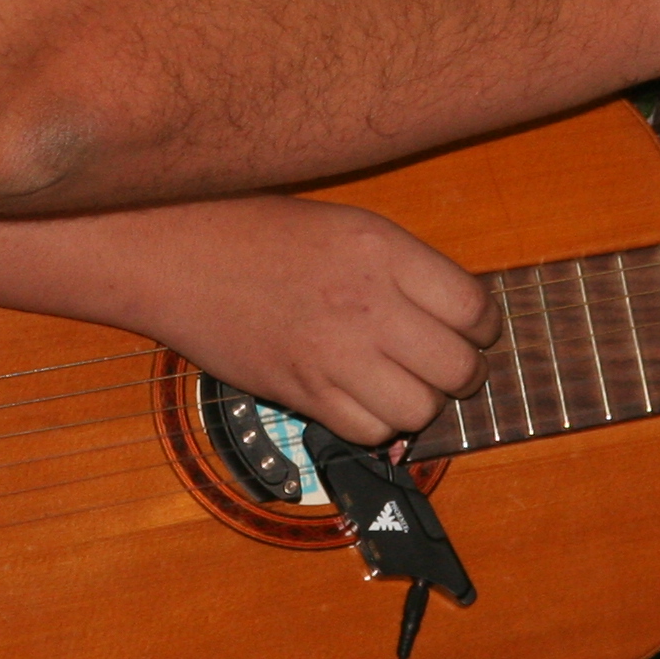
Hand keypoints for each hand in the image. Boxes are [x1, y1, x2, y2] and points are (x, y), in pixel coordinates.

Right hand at [104, 197, 499, 446]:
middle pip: (458, 368)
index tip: (471, 330)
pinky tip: (361, 397)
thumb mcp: (345, 226)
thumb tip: (456, 315)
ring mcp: (333, 352)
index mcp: (383, 250)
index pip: (474, 308)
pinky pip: (370, 432)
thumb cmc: (257, 231)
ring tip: (402, 384)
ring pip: (420, 409)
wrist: (176, 254)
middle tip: (445, 366)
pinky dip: (376, 425)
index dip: (483, 327)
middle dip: (462, 374)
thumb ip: (402, 267)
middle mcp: (367, 303)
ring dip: (420, 403)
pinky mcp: (301, 392)